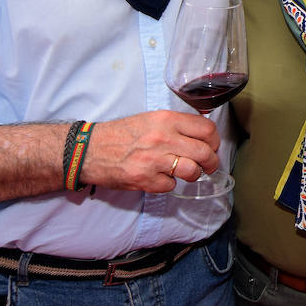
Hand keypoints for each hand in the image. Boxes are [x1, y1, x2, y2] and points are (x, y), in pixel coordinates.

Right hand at [78, 110, 220, 192]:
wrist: (90, 150)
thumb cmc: (121, 134)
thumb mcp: (150, 119)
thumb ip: (176, 125)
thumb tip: (202, 133)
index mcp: (166, 120)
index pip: (207, 129)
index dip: (214, 140)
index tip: (212, 145)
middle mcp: (163, 138)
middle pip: (205, 152)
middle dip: (212, 162)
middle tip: (209, 165)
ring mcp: (155, 160)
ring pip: (193, 171)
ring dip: (194, 175)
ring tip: (188, 173)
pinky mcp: (146, 180)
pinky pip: (171, 185)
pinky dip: (169, 184)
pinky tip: (161, 177)